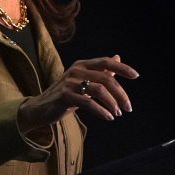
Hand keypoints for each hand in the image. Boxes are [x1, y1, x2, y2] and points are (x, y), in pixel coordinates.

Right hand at [18, 54, 138, 129]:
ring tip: (118, 113)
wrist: (39, 108)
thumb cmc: (63, 95)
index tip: (136, 76)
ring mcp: (69, 83)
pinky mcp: (64, 96)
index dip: (122, 67)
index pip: (106, 62)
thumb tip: (118, 57)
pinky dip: (101, 111)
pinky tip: (108, 117)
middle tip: (128, 107)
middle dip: (120, 94)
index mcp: (81, 65)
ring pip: (99, 90)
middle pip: (106, 79)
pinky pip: (88, 103)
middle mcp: (76, 71)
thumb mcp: (82, 81)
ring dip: (112, 103)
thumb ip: (100, 71)